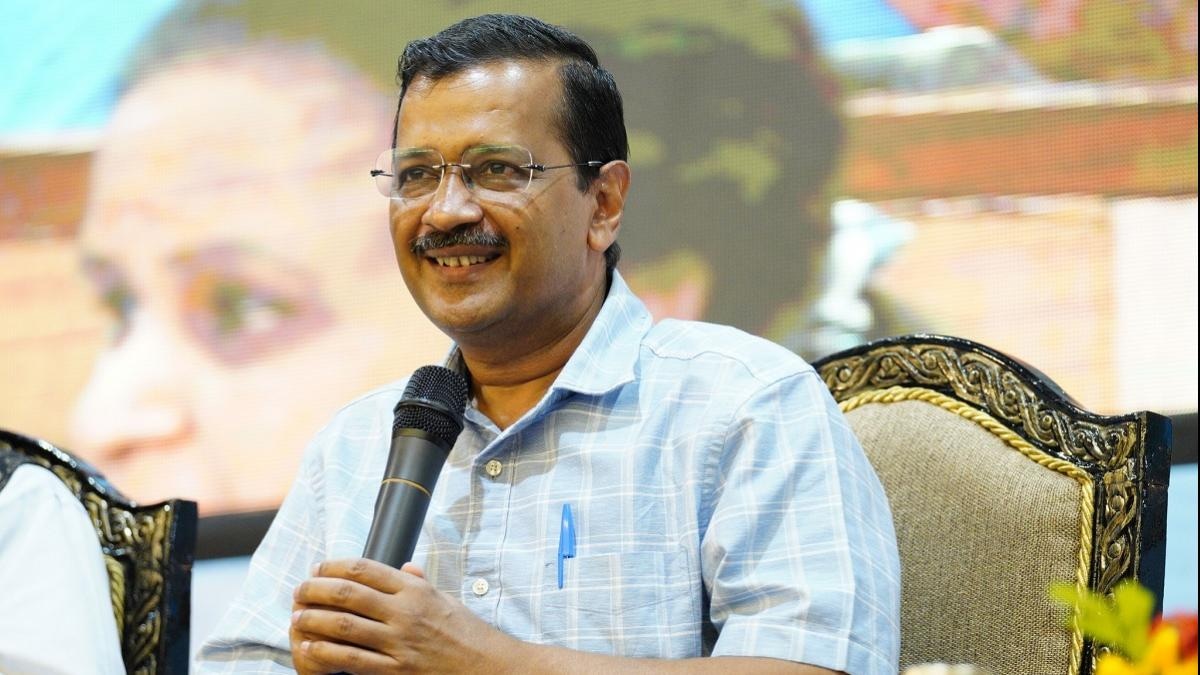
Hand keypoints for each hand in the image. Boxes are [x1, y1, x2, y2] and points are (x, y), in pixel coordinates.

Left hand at [290, 558, 516, 673]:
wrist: (489, 666)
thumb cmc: (467, 633)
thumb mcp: (446, 598)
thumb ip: (420, 583)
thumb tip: (404, 568)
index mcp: (415, 590)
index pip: (365, 568)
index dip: (334, 565)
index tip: (318, 568)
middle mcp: (405, 612)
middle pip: (348, 594)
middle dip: (315, 589)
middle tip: (299, 590)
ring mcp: (400, 643)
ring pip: (344, 626)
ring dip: (314, 620)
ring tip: (297, 617)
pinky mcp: (397, 670)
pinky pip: (353, 660)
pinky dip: (326, 653)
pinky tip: (310, 648)